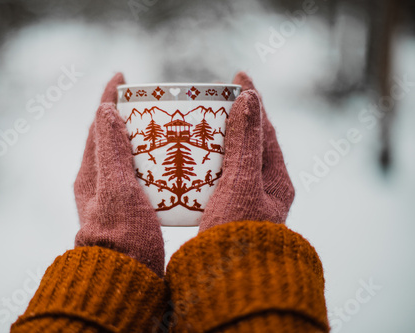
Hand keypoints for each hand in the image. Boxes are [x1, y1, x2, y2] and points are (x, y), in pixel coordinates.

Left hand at [74, 73, 164, 276]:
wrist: (123, 280)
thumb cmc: (121, 236)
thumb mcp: (117, 189)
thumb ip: (111, 151)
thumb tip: (104, 110)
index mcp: (91, 174)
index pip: (98, 125)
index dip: (107, 98)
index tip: (122, 77)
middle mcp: (97, 182)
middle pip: (110, 137)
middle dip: (126, 115)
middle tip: (150, 101)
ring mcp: (111, 196)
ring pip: (125, 156)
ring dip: (140, 137)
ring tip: (163, 125)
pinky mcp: (127, 209)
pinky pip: (137, 174)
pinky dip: (150, 160)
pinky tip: (169, 162)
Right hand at [199, 72, 294, 231]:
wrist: (229, 282)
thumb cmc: (238, 234)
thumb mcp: (241, 184)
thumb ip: (244, 142)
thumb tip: (249, 97)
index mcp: (275, 180)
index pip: (265, 128)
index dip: (252, 100)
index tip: (238, 76)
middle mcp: (263, 190)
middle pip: (247, 142)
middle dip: (231, 118)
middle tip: (210, 99)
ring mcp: (244, 201)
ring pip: (230, 160)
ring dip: (215, 140)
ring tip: (195, 123)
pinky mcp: (224, 213)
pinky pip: (215, 178)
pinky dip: (203, 163)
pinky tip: (186, 159)